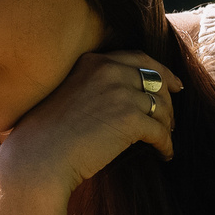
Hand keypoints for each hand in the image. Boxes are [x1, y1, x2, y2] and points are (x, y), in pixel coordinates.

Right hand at [0, 49, 180, 195]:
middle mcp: (109, 71)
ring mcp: (121, 93)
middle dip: (168, 100)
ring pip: (162, 107)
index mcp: (93, 62)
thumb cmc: (45, 133)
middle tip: (171, 119)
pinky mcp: (131, 119)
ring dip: (167, 125)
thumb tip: (128, 99)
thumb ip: (96, 86)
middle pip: (156, 81)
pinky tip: (164, 154)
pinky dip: (166, 145)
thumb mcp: (69, 93)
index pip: (139, 59)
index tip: (174, 85)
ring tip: (165, 139)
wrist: (39, 154)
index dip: (162, 71)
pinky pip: (161, 132)